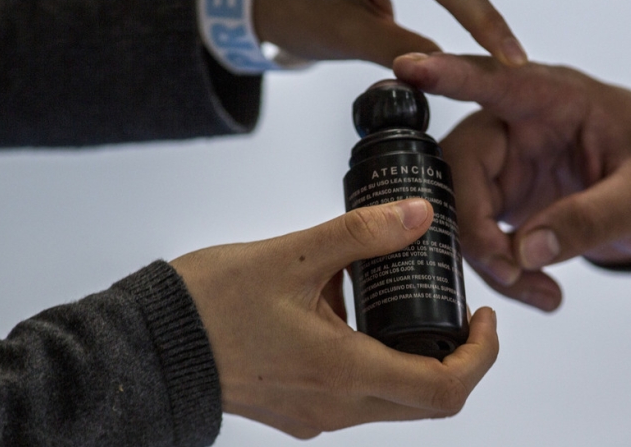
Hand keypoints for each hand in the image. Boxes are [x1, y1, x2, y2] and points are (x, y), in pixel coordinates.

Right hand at [170, 198, 497, 438]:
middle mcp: (336, 406)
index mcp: (344, 371)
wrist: (147, 345)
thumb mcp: (294, 255)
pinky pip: (358, 394)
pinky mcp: (298, 410)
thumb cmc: (209, 303)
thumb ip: (362, 233)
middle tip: (456, 308)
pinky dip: (375, 359)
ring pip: (393, 398)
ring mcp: (316, 415)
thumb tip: (418, 215)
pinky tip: (348, 311)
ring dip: (412, 355)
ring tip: (393, 297)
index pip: (445, 390)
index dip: (482, 355)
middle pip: (427, 400)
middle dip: (455, 356)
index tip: (484, 316)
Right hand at [393, 54, 630, 311]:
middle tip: (510, 269)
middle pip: (463, 163)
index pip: (496, 79)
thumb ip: (593, 218)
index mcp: (555, 97)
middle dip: (474, 224)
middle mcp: (520, 124)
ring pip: (465, 208)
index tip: (408, 67)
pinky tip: (544, 292)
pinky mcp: (509, 200)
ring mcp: (510, 163)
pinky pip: (484, 236)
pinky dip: (505, 270)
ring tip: (543, 293)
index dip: (450, 74)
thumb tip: (526, 251)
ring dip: (490, 258)